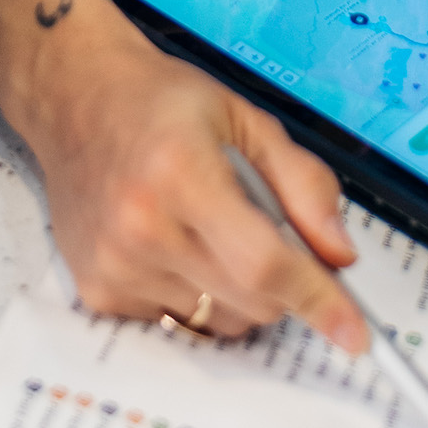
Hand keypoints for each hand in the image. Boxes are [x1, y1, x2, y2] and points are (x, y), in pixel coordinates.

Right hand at [18, 9, 364, 350]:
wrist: (72, 94)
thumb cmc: (161, 101)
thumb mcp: (246, 119)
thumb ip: (302, 184)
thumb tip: (339, 256)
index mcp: (181, 174)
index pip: (264, 263)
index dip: (318, 300)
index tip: (355, 333)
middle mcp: (140, 227)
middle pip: (250, 302)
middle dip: (282, 284)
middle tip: (268, 235)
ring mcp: (113, 265)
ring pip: (219, 322)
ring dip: (238, 292)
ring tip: (210, 230)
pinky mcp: (96, 289)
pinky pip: (178, 322)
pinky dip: (196, 295)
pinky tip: (173, 244)